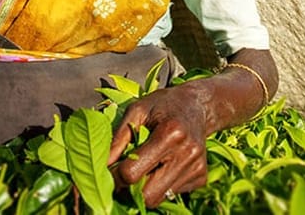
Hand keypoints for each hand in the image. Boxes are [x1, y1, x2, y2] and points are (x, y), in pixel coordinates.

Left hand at [108, 85, 208, 207]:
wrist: (198, 105)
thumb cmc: (163, 105)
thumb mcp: (137, 111)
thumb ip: (118, 138)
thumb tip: (102, 165)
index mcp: (170, 134)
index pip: (133, 172)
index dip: (115, 176)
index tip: (109, 171)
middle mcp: (187, 154)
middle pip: (148, 195)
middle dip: (130, 190)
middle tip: (123, 177)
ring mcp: (196, 168)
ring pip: (159, 198)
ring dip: (145, 189)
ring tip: (143, 168)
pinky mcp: (201, 178)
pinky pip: (172, 194)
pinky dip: (160, 186)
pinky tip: (162, 167)